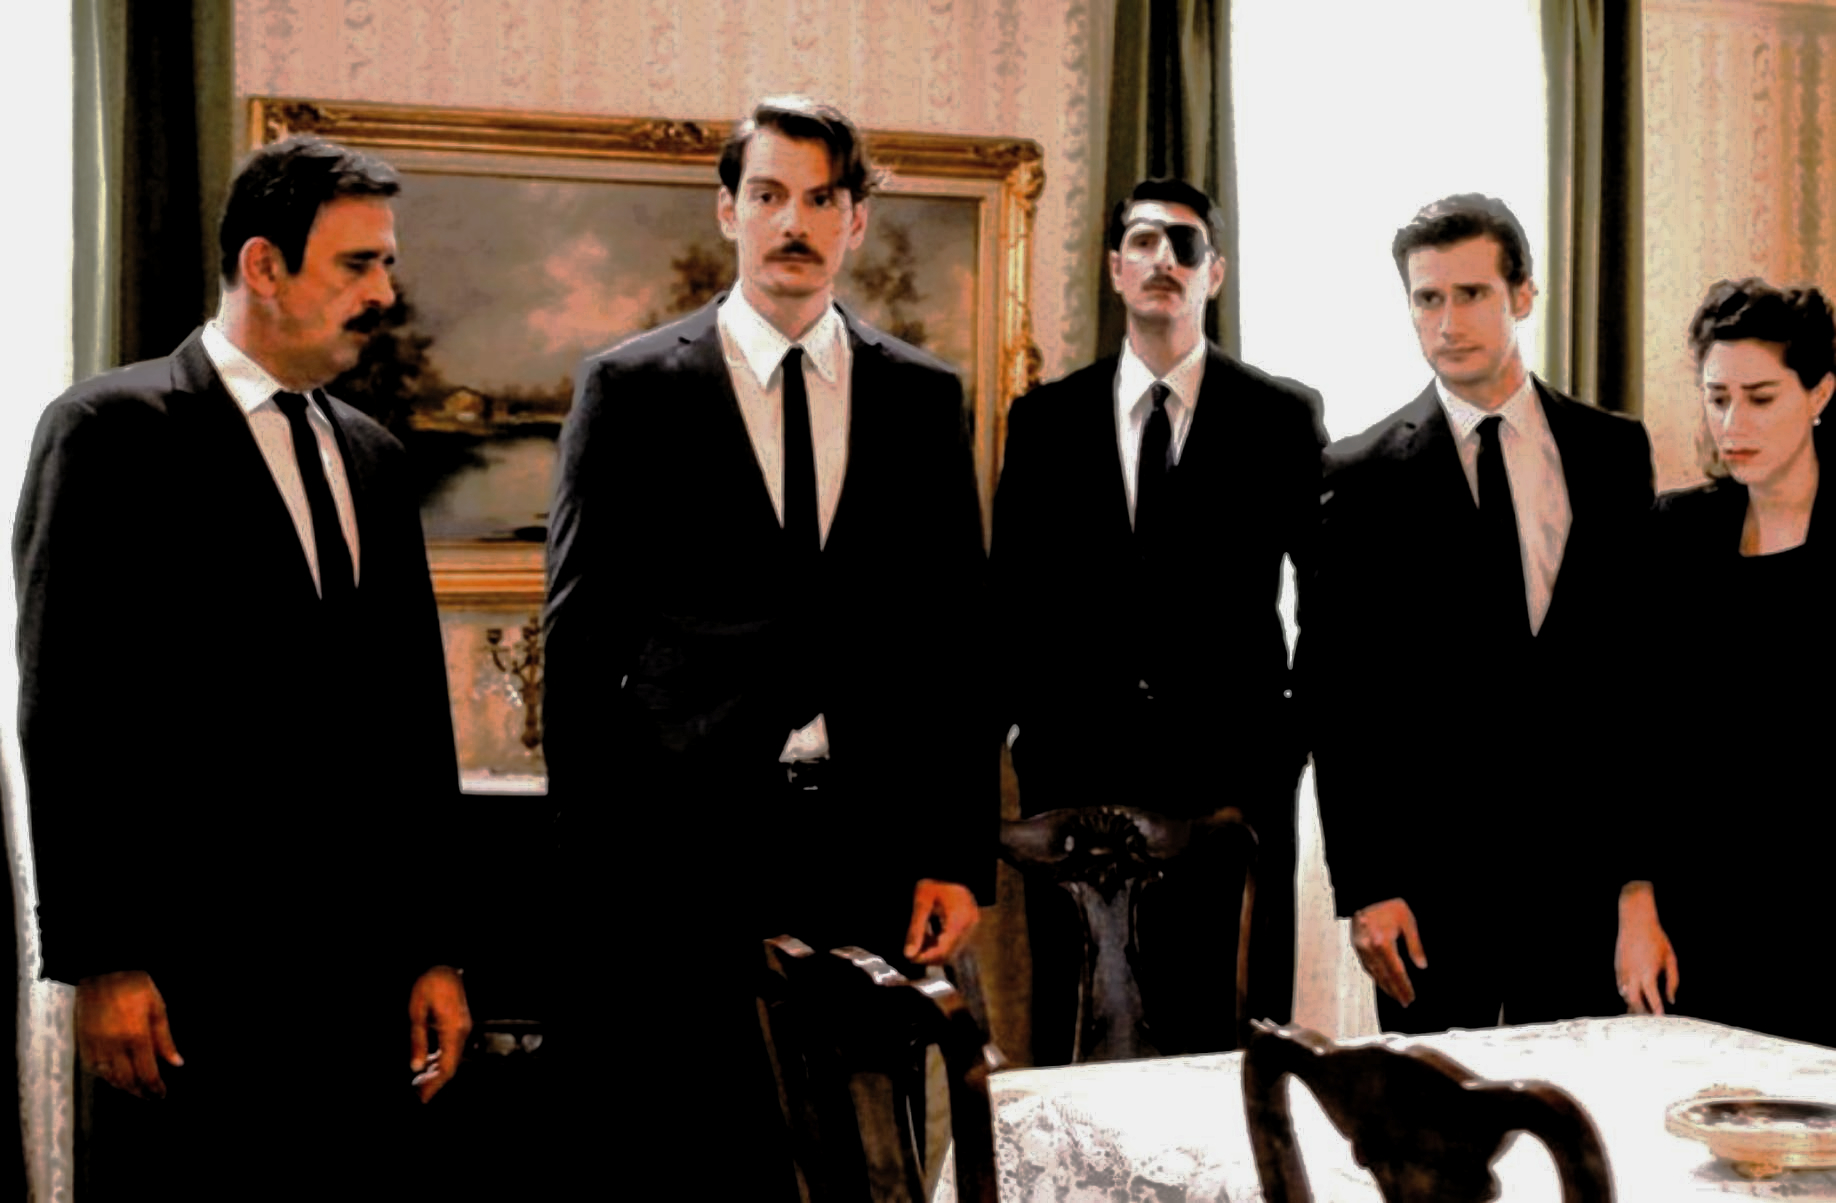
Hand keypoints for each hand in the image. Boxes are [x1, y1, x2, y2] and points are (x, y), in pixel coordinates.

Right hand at [76, 970, 182, 1098]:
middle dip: (139, 1092)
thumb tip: (176, 1062)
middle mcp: (114, 1046)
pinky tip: (114, 1076)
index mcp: (136, 1037)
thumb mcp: (158, 1009)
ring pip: (108, 1078)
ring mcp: (96, 1045)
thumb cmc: (135, 987)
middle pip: (127, 1081)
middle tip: (150, 1096)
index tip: (161, 1095)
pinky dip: (105, 1077)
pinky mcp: (83, 1042)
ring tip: (136, 1088)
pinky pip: (93, 1068)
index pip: (147, 1073)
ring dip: (123, 1087)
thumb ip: (166, 1040)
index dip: (155, 1088)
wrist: (104, 971)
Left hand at [407, 965, 470, 1102]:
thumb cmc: (430, 983)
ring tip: (419, 1083)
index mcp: (453, 1030)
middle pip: (451, 1065)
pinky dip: (440, 1059)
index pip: (447, 1067)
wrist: (444, 963)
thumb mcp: (417, 1012)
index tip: (423, 1097)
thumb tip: (416, 1067)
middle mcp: (462, 1031)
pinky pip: (452, 1047)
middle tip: (418, 1094)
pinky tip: (427, 1064)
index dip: (435, 1085)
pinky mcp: (459, 1023)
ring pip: (452, 1058)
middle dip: (435, 1082)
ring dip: (436, 1072)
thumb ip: (418, 1041)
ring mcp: (463, 1027)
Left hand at [903, 879, 979, 964]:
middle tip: (911, 951)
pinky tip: (928, 936)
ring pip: (953, 950)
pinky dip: (941, 943)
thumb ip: (916, 930)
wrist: (950, 870)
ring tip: (918, 941)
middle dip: (929, 955)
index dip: (926, 957)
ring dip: (935, 950)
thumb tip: (909, 954)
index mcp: (960, 919)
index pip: (944, 949)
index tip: (910, 957)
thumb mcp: (921, 903)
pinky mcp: (970, 925)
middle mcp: (970, 925)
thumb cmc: (935, 881)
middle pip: (950, 953)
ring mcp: (972, 926)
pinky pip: (956, 942)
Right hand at [1352, 898, 1426, 1006]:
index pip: (1396, 971)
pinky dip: (1375, 976)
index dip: (1404, 986)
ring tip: (1395, 995)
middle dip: (1395, 991)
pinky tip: (1382, 981)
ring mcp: (1361, 947)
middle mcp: (1370, 948)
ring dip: (1385, 986)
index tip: (1411, 997)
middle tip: (1404, 1002)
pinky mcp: (1356, 945)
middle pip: (1384, 976)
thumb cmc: (1389, 904)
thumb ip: (1415, 945)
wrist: (1367, 892)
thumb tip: (1421, 965)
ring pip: (1374, 973)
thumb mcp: (1407, 921)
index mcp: (1383, 943)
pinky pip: (1366, 966)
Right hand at [1615, 882, 1678, 1015]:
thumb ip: (1672, 981)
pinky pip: (1621, 986)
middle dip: (1641, 1013)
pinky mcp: (1617, 967)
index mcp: (1648, 974)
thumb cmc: (1657, 939)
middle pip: (1634, 1001)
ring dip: (1632, 1005)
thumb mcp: (1670, 959)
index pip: (1652, 999)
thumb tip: (1672, 999)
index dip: (1657, 1011)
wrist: (1636, 921)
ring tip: (1639, 1014)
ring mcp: (1623, 971)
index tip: (1661, 1020)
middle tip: (1650, 1022)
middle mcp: (1633, 975)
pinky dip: (1626, 993)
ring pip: (1625, 995)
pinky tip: (1632, 998)